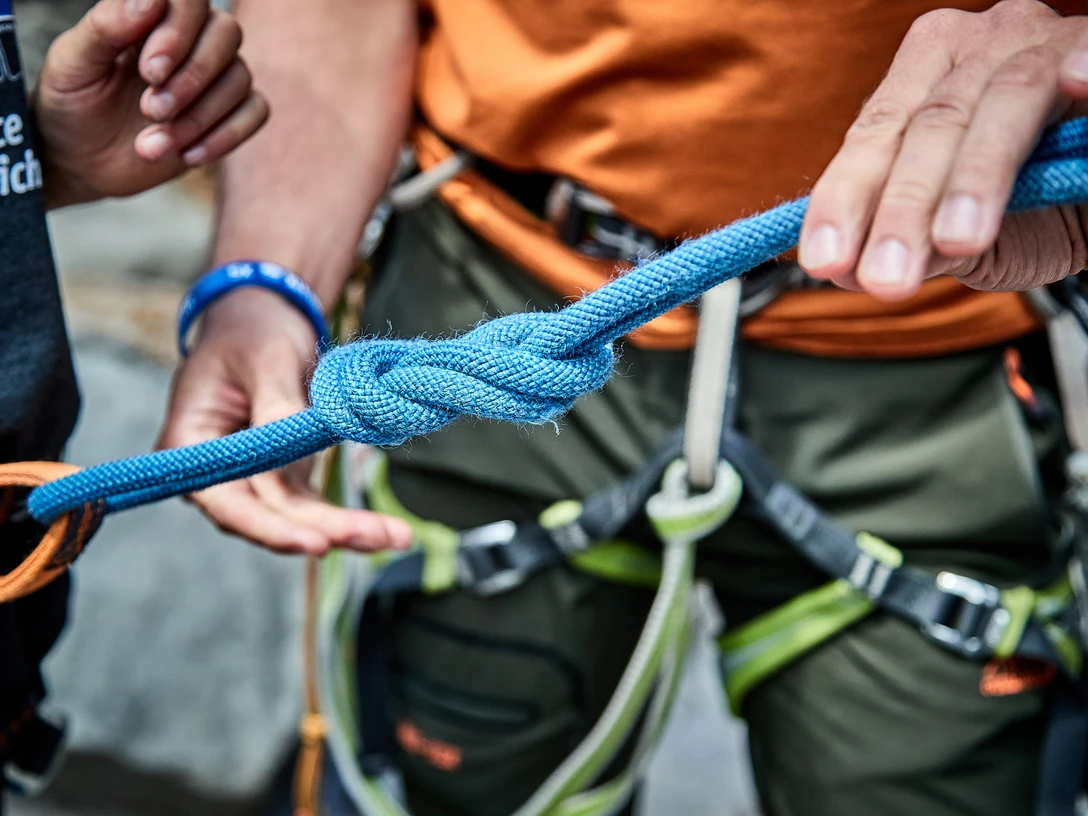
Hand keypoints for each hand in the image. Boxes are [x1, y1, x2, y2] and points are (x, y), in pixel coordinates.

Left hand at [33, 0, 267, 208]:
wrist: (81, 160)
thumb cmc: (72, 102)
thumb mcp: (74, 62)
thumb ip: (108, 25)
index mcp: (152, 16)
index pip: (190, 0)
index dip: (178, 32)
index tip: (150, 71)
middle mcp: (191, 40)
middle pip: (226, 33)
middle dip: (192, 77)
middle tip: (150, 110)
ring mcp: (214, 78)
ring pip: (240, 78)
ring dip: (198, 117)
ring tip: (151, 145)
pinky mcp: (229, 115)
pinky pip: (255, 113)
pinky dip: (226, 136)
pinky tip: (187, 156)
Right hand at [157, 288, 411, 555]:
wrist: (263, 319)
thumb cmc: (253, 332)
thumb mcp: (265, 357)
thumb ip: (277, 402)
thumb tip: (297, 442)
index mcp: (190, 445)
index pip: (228, 502)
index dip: (271, 527)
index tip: (316, 542)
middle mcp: (216, 474)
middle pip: (269, 515)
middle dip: (325, 530)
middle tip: (379, 537)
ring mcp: (252, 480)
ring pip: (297, 518)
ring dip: (346, 530)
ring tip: (397, 536)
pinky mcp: (284, 478)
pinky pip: (314, 508)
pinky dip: (348, 518)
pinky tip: (386, 530)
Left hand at [799, 0, 1087, 297]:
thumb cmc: (1040, 203)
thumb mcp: (970, 239)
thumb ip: (916, 246)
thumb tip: (844, 273)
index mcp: (922, 81)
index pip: (872, 137)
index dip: (845, 199)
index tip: (824, 261)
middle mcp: (973, 50)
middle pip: (929, 123)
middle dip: (903, 207)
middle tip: (886, 275)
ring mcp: (1037, 43)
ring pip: (1001, 100)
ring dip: (976, 175)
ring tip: (958, 240)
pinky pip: (1082, 55)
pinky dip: (1081, 71)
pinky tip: (1075, 85)